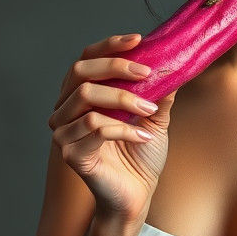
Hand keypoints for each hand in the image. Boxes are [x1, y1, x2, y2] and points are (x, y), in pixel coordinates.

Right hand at [49, 32, 177, 220]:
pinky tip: (143, 138)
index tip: (139, 41)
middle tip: (147, 74)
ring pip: (87, 98)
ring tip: (150, 112)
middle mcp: (65, 110)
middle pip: (81, 72)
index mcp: (81, 95)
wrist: (138, 194)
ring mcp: (64, 132)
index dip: (110, 46)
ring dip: (125, 101)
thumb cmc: (140, 156)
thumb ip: (158, 90)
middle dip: (116, 68)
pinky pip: (95, 128)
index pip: (87, 58)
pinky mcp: (70, 153)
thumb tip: (173, 62)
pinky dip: (124, 130)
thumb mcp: (154, 116)